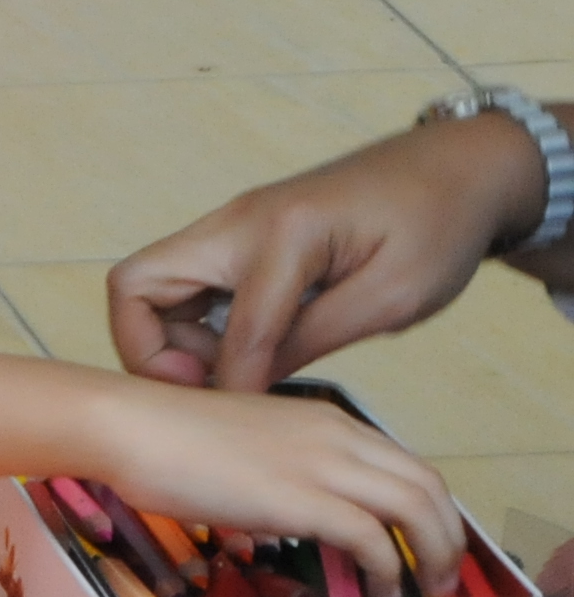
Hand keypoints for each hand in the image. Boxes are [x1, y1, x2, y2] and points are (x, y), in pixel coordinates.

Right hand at [87, 378, 468, 596]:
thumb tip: (285, 509)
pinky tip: (379, 591)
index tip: (423, 542)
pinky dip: (388, 569)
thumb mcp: (245, 443)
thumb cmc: (167, 436)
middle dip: (447, 535)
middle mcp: (338, 438)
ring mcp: (323, 467)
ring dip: (433, 554)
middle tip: (441, 574)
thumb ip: (280, 468)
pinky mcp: (302, 499)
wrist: (132, 426)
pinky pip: (372, 538)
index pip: (406, 464)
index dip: (429, 508)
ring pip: (416, 510)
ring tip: (427, 590)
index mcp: (326, 422)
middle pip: (427, 486)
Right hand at [105, 114, 539, 391]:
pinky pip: (185, 289)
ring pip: (153, 290)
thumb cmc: (438, 224)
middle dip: (152, 351)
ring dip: (173, 341)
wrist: (457, 168)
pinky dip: (195, 328)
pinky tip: (243, 351)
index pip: (233, 329)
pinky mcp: (239, 240)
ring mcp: (232, 228)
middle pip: (137, 287)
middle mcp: (238, 222)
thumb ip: (314, 340)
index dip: (231, 388)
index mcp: (285, 232)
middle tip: (202, 387)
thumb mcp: (393, 296)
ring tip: (230, 372)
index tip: (244, 428)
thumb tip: (246, 386)